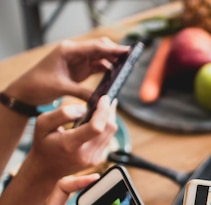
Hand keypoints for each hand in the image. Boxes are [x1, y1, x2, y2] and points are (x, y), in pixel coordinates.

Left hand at [3, 37, 128, 104]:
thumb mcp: (62, 88)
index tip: (128, 52)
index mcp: (68, 50)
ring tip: (126, 68)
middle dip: (115, 53)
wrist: (27, 92)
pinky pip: (97, 66)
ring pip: (101, 57)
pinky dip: (107, 70)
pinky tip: (115, 75)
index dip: (113, 49)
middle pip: (100, 48)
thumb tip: (100, 100)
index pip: (95, 46)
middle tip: (130, 60)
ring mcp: (78, 60)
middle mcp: (74, 52)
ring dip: (113, 61)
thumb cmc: (39, 85)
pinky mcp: (79, 69)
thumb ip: (82, 92)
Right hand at [25, 96, 117, 179]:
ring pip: (111, 133)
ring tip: (104, 106)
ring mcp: (94, 159)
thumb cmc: (43, 143)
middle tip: (105, 99)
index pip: (96, 127)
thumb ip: (62, 114)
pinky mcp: (98, 160)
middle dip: (109, 111)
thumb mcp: (42, 124)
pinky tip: (101, 119)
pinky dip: (107, 127)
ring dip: (110, 118)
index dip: (103, 111)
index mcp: (70, 145)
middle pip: (108, 129)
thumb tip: (83, 109)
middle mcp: (85, 154)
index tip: (104, 98)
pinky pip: (108, 139)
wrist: (46, 169)